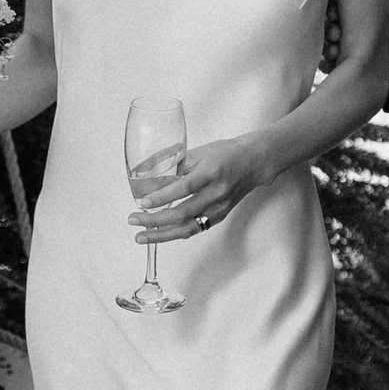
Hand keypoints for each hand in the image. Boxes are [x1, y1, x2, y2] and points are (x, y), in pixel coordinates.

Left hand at [131, 129, 275, 242]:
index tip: (143, 202)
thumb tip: (148, 175)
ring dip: (161, 234)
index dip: (163, 197)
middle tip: (134, 220)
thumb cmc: (226, 154)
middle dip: (155, 220)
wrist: (254, 164)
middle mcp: (216, 193)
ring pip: (187, 228)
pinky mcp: (219, 217)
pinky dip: (175, 233)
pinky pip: (194, 229)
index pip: (184, 188)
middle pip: (182, 213)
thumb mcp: (200, 152)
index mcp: (211, 173)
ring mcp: (219, 208)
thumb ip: (176, 165)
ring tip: (141, 236)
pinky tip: (159, 234)